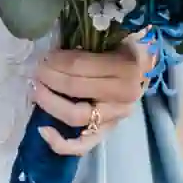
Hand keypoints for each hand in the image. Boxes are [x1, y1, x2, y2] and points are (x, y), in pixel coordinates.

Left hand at [31, 40, 152, 160]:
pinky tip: (42, 131)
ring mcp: (117, 116)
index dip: (56, 61)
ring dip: (50, 102)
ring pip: (77, 116)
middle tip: (37, 69)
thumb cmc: (127, 48)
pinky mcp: (109, 130)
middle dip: (49, 77)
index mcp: (126, 67)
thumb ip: (90, 40)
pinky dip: (61, 143)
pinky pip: (83, 145)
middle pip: (75, 88)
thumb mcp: (114, 37)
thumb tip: (56, 48)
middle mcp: (124, 95)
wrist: (146, 69)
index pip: (80, 66)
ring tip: (36, 89)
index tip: (44, 55)